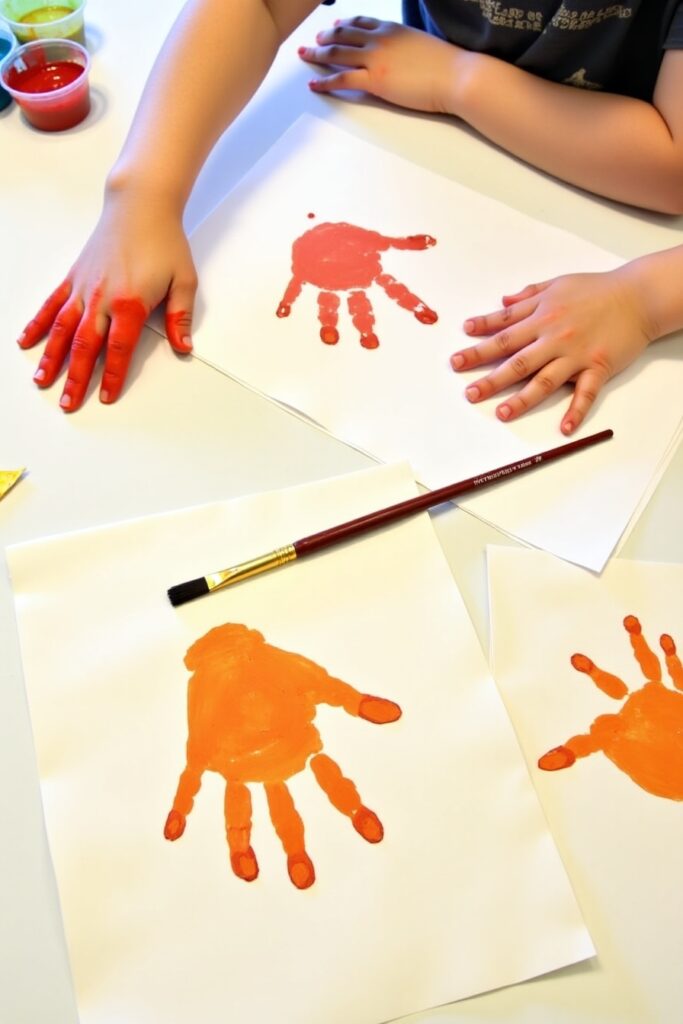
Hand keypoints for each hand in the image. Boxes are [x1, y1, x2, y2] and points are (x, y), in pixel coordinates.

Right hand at [18, 183, 196, 411]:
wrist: (141, 205)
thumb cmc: (164, 240)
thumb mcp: (184, 280)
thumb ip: (181, 317)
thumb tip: (184, 347)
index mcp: (131, 302)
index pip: (119, 349)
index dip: (112, 376)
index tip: (106, 396)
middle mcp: (102, 297)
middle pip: (85, 346)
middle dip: (76, 378)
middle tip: (68, 403)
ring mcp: (84, 287)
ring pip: (63, 330)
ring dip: (51, 358)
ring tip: (41, 381)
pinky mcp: (74, 277)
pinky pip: (52, 305)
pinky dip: (38, 324)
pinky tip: (27, 341)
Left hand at [298, 16, 461, 113]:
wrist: (456, 76)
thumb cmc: (447, 65)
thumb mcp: (422, 45)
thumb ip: (405, 45)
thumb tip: (401, 54)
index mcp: (392, 28)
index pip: (361, 21)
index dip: (344, 23)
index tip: (335, 25)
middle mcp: (380, 39)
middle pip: (344, 34)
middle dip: (325, 36)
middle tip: (313, 40)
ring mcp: (375, 59)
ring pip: (336, 53)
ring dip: (317, 54)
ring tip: (305, 56)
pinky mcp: (374, 80)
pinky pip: (341, 79)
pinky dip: (324, 81)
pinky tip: (313, 84)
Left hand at [451, 269, 653, 433]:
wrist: (637, 295)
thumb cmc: (598, 289)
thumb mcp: (558, 284)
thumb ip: (528, 295)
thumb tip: (502, 302)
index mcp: (542, 313)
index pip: (503, 328)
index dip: (479, 342)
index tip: (457, 357)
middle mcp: (554, 335)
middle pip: (515, 358)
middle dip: (489, 376)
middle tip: (469, 392)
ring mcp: (575, 353)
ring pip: (543, 379)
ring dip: (521, 398)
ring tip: (501, 412)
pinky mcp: (598, 366)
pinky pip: (586, 392)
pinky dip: (576, 411)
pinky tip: (565, 428)